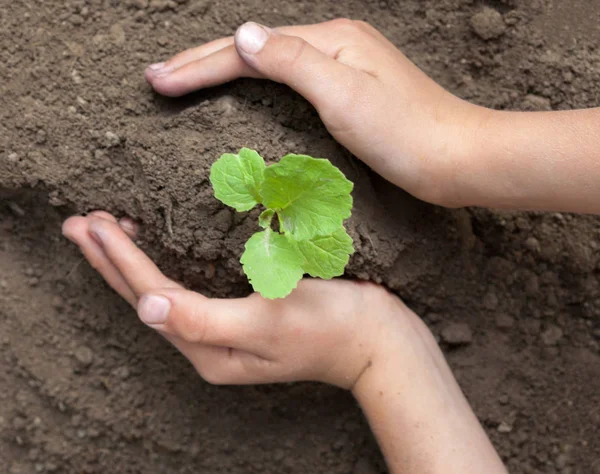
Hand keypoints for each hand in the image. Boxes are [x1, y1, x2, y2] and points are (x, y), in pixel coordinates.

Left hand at [62, 211, 406, 387]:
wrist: (379, 339)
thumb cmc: (333, 326)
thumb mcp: (270, 323)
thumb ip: (206, 319)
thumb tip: (147, 307)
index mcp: (211, 350)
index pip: (153, 298)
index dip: (121, 261)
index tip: (95, 223)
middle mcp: (210, 345)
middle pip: (148, 298)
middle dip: (111, 261)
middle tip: (80, 224)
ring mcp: (225, 331)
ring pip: (164, 290)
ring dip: (132, 261)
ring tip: (106, 231)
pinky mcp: (241, 314)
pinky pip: (188, 286)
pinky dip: (165, 262)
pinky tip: (158, 245)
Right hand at [144, 20, 480, 206]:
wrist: (458, 160)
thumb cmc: (407, 133)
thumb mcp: (345, 94)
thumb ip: (292, 61)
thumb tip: (243, 33)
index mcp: (328, 40)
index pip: (247, 50)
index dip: (198, 65)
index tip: (156, 81)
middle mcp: (332, 46)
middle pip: (253, 50)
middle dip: (201, 62)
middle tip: (157, 77)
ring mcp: (341, 70)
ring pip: (267, 66)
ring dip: (223, 73)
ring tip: (185, 82)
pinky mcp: (348, 95)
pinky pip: (286, 85)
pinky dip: (253, 90)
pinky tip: (241, 96)